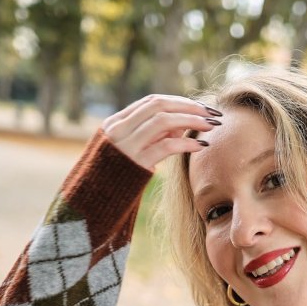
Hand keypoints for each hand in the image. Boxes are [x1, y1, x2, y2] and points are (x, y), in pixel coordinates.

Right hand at [101, 94, 220, 171]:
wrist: (94, 203)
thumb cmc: (116, 179)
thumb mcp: (130, 152)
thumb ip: (151, 137)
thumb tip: (183, 124)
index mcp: (115, 123)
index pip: (151, 102)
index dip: (178, 102)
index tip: (199, 108)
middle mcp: (118, 129)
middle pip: (159, 105)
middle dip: (189, 107)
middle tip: (212, 113)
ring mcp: (126, 145)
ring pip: (163, 120)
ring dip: (191, 120)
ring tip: (211, 126)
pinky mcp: (136, 163)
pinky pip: (166, 146)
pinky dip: (186, 144)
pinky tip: (201, 146)